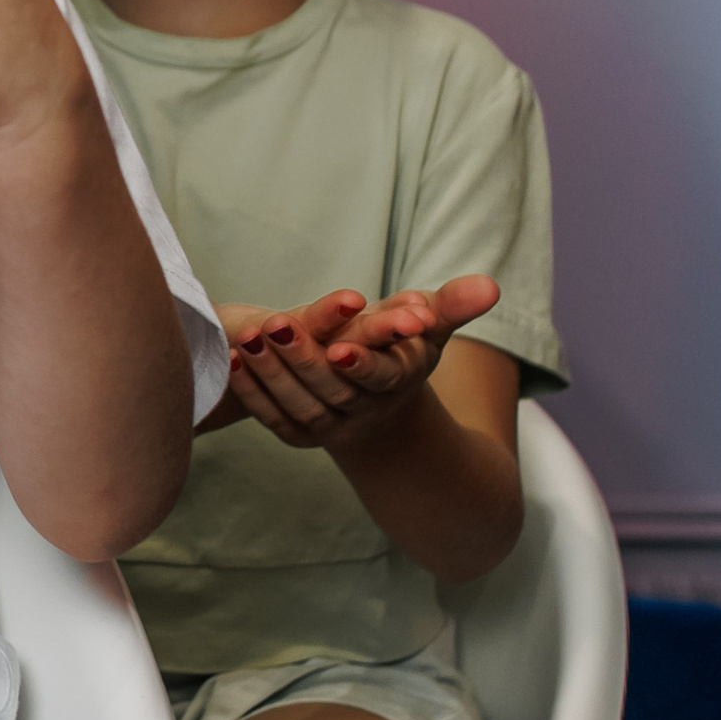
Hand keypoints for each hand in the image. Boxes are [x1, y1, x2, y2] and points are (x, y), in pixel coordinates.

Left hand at [220, 276, 500, 450]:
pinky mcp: (299, 433)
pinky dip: (250, 391)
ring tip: (246, 338)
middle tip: (273, 325)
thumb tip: (491, 286)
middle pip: (330, 389)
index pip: (381, 377)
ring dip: (269, 373)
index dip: (362, 363)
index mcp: (397, 383)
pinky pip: (272, 417)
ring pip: (297, 406)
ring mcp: (330, 427)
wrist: (381, 406)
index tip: (340, 345)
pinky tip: (229, 359)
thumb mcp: (430, 324)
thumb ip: (453, 305)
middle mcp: (364, 410)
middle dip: (301, 358)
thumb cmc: (404, 349)